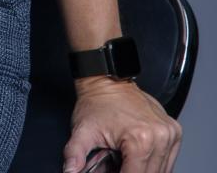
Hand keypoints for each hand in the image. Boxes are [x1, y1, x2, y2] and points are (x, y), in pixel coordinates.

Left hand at [62, 76, 182, 172]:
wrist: (106, 80)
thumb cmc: (97, 103)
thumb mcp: (81, 131)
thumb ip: (75, 154)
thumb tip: (70, 170)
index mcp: (140, 139)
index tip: (110, 171)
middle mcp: (160, 137)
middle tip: (114, 165)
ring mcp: (170, 134)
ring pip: (161, 172)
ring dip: (142, 171)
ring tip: (124, 161)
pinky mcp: (175, 132)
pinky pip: (168, 160)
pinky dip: (153, 164)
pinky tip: (136, 157)